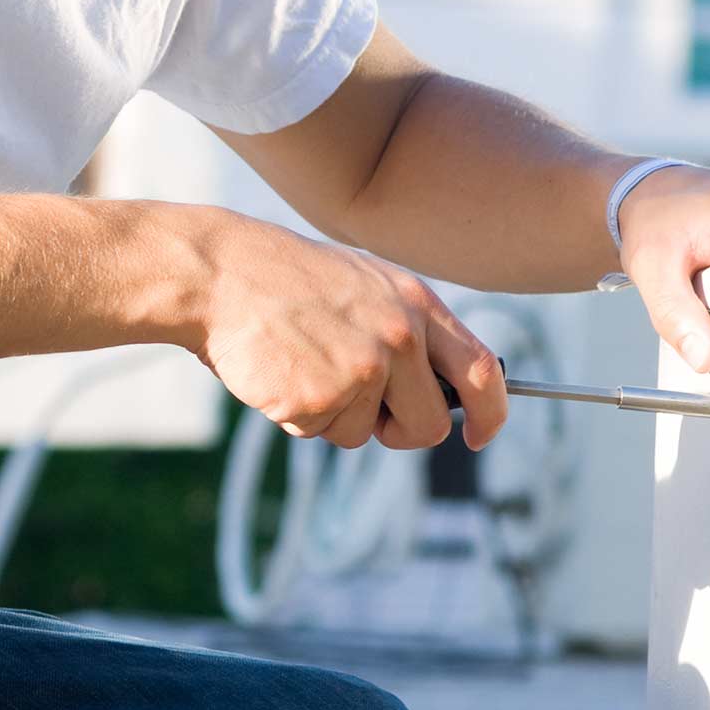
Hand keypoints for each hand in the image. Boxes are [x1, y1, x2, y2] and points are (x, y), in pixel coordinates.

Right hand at [182, 210, 506, 450]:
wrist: (217, 272)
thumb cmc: (286, 279)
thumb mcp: (364, 283)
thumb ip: (407, 329)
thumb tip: (439, 389)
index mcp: (415, 303)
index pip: (479, 371)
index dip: (491, 414)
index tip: (479, 436)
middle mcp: (397, 338)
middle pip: (429, 425)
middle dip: (399, 429)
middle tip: (360, 406)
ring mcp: (359, 370)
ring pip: (364, 434)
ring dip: (333, 415)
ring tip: (301, 362)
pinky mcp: (318, 400)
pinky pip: (318, 433)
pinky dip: (296, 415)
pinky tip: (278, 371)